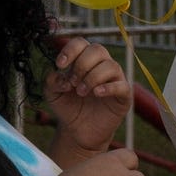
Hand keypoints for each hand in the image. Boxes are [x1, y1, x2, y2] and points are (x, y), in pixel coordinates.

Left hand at [44, 36, 129, 153]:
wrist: (77, 132)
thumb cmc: (67, 107)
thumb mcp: (52, 93)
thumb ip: (51, 80)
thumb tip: (60, 74)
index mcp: (84, 59)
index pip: (81, 43)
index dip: (70, 50)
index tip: (60, 65)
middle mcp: (101, 65)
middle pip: (98, 50)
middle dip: (82, 64)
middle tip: (72, 82)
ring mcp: (114, 80)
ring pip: (111, 65)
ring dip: (93, 77)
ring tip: (80, 92)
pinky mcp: (123, 96)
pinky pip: (122, 86)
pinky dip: (109, 87)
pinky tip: (96, 93)